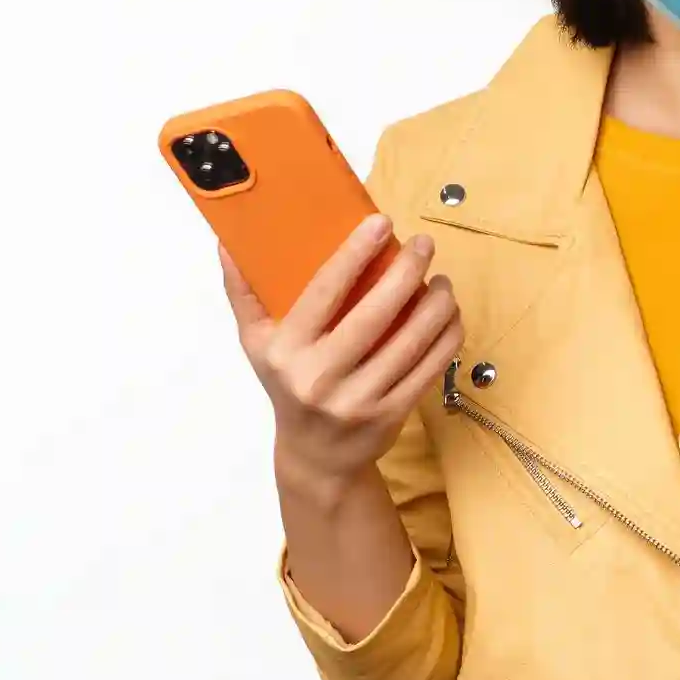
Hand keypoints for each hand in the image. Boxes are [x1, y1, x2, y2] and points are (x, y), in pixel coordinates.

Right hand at [221, 214, 463, 485]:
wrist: (315, 457)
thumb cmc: (287, 385)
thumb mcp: (257, 344)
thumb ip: (244, 292)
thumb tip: (228, 241)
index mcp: (287, 351)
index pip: (324, 292)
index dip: (355, 254)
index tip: (381, 222)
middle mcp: (321, 377)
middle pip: (375, 314)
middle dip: (407, 271)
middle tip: (424, 243)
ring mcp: (360, 399)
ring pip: (412, 341)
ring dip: (437, 303)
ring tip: (442, 279)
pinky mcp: (392, 414)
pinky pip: (430, 367)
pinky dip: (447, 335)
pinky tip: (450, 313)